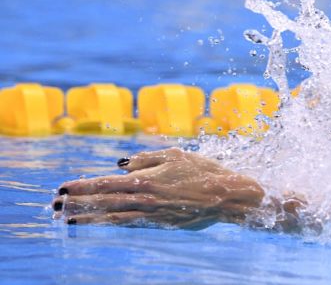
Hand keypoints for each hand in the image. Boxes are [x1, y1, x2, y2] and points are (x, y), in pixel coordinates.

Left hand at [52, 148, 264, 229]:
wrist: (226, 197)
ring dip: (88, 218)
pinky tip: (100, 223)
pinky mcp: (159, 224)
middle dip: (77, 204)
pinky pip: (130, 224)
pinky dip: (111, 224)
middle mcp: (144, 199)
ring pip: (112, 217)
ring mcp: (151, 214)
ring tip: (68, 220)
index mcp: (146, 179)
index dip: (82, 186)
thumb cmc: (203, 171)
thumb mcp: (174, 155)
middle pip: (103, 202)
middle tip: (54, 206)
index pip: (105, 183)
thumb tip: (120, 165)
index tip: (62, 187)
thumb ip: (145, 159)